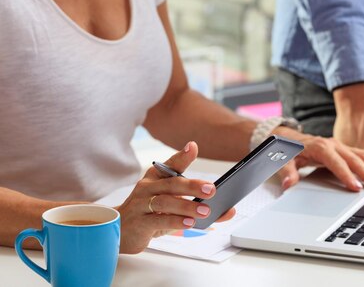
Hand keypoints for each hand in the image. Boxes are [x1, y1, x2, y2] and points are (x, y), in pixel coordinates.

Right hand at [116, 141, 234, 253]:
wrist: (120, 230)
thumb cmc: (151, 212)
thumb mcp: (174, 204)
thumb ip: (200, 204)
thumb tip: (231, 210)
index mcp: (156, 177)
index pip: (170, 164)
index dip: (182, 156)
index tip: (193, 147)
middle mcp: (147, 187)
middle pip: (172, 183)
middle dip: (193, 185)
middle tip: (212, 189)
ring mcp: (142, 204)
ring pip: (165, 202)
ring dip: (187, 206)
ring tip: (205, 210)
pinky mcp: (139, 222)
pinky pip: (158, 220)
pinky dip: (175, 221)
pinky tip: (189, 222)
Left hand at [274, 127, 363, 190]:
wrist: (290, 139)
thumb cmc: (289, 151)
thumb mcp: (283, 161)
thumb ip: (286, 172)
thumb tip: (289, 183)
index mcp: (320, 147)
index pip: (336, 162)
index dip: (347, 175)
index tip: (356, 187)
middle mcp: (333, 145)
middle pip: (354, 159)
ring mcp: (341, 146)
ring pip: (363, 155)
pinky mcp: (345, 149)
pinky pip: (363, 154)